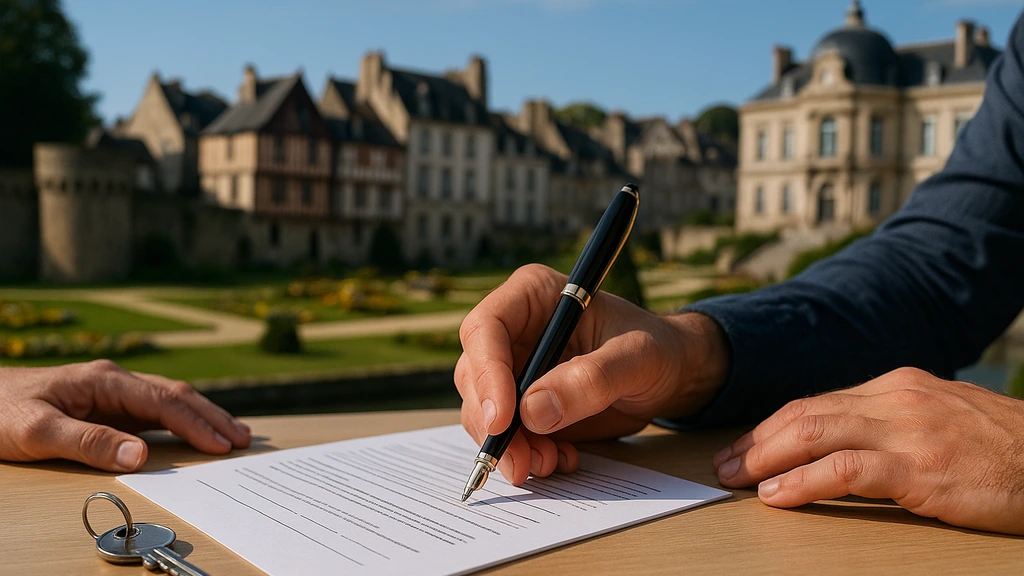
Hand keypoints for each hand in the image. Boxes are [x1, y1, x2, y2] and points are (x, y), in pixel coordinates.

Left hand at [0, 360, 250, 472]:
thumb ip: (89, 442)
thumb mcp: (37, 433)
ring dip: (203, 417)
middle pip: (176, 395)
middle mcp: (115, 382)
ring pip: (170, 400)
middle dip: (213, 417)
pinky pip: (154, 412)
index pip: (163, 400)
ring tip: (234, 433)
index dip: (196, 423)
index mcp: (104, 381)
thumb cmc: (0, 413)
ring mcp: (112, 393)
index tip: (222, 444)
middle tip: (244, 439)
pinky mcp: (107, 406)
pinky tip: (196, 430)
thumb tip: (141, 456)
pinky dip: (182, 421)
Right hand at [455, 264, 728, 484]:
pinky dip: (525, 454)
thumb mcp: (636, 358)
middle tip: (523, 461)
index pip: (485, 329)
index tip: (504, 419)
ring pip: (483, 410)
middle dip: (494, 424)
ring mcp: (515, 368)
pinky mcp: (523, 404)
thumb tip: (533, 411)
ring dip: (509, 446)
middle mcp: (514, 330)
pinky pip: (506, 433)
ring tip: (550, 462)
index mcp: (532, 296)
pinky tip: (560, 459)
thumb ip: (591, 379)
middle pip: (474, 376)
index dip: (486, 374)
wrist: (670, 376)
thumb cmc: (656, 349)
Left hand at [713, 367, 1023, 534]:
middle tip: (723, 465)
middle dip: (755, 441)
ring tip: (736, 480)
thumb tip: (836, 441)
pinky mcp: (919, 467)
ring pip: (813, 434)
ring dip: (765, 459)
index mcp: (897, 386)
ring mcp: (907, 430)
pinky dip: (802, 483)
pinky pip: (843, 470)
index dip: (772, 427)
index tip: (744, 448)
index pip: (816, 403)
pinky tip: (778, 496)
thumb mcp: (939, 419)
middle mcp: (895, 398)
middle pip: (804, 414)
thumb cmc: (1000, 450)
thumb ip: (890, 423)